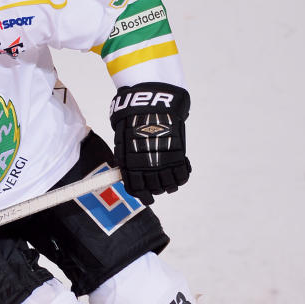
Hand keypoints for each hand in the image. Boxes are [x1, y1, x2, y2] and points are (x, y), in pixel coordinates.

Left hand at [109, 82, 190, 205]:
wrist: (152, 106)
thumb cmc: (133, 121)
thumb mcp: (122, 141)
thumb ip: (124, 159)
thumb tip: (124, 172)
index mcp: (130, 165)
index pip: (136, 189)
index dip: (142, 196)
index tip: (147, 197)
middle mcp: (146, 167)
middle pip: (154, 189)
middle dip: (156, 190)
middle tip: (159, 186)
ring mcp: (163, 163)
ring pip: (168, 185)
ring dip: (170, 185)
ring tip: (171, 181)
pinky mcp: (177, 156)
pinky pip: (182, 175)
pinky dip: (182, 176)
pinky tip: (181, 170)